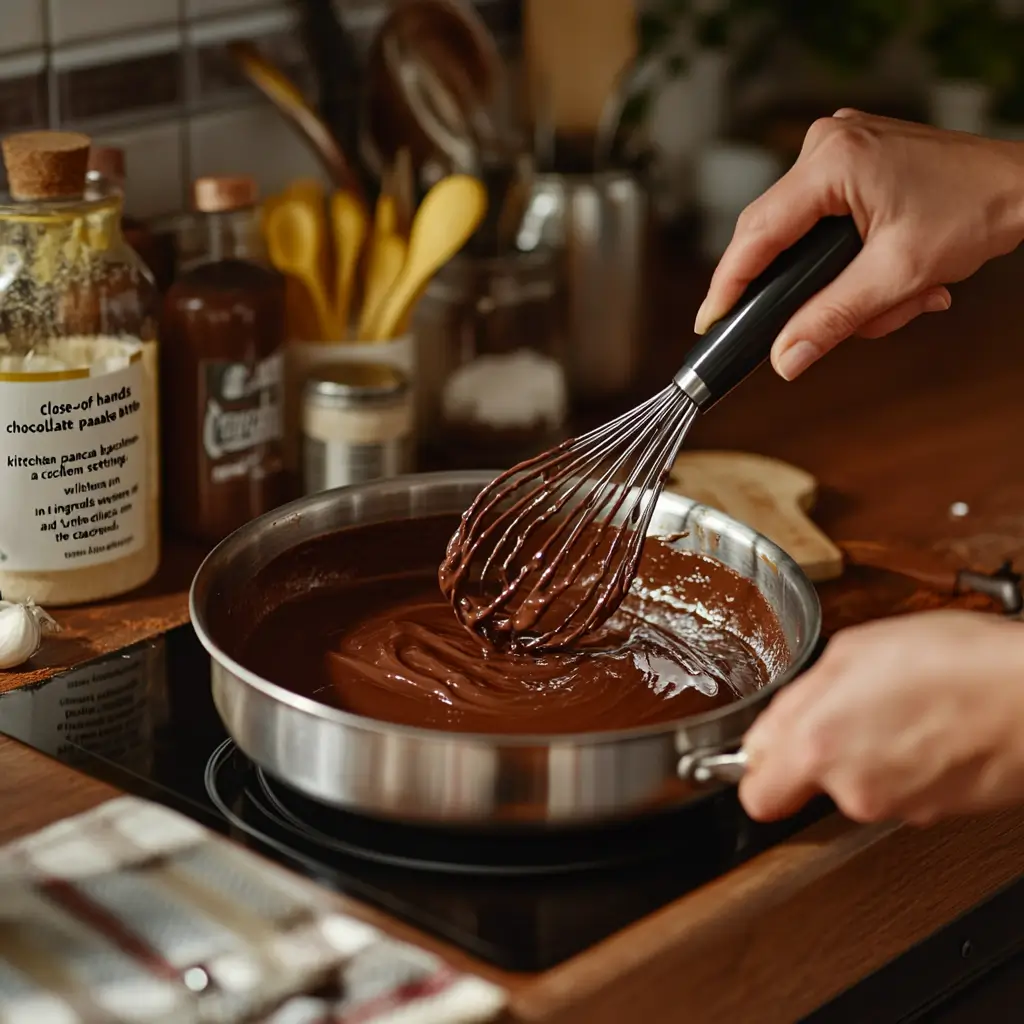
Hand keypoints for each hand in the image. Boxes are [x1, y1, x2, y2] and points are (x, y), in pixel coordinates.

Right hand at [694, 111, 1023, 380]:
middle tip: (823, 328)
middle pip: (776, 236)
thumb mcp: (898, 277)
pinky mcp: (853, 164)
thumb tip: (785, 357)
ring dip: (840, 283)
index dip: (729, 284)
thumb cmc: (977, 211)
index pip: (757, 233)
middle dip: (806, 290)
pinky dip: (850, 262)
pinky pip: (825, 224)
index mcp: (832, 162)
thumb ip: (833, 319)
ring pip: (804, 238)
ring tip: (896, 300)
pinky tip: (888, 276)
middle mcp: (828, 146)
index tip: (710, 321)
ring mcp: (839, 151)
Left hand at [739, 611, 1023, 824]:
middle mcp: (853, 790)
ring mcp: (900, 807)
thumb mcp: (853, 651)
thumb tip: (771, 731)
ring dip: (868, 750)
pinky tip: (928, 724)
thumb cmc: (955, 661)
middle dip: (821, 748)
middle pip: (810, 783)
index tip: (771, 747)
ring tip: (901, 706)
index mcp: (818, 747)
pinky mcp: (937, 814)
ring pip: (859, 782)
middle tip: (852, 704)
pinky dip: (907, 762)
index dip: (761, 766)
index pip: (756, 794)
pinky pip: (901, 787)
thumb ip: (799, 699)